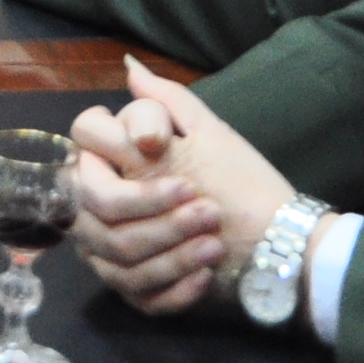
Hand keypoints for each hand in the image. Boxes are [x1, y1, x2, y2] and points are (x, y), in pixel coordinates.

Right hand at [69, 57, 297, 316]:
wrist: (281, 245)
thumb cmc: (242, 182)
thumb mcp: (211, 135)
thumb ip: (168, 102)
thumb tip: (131, 68)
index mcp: (115, 160)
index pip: (82, 140)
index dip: (116, 148)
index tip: (162, 150)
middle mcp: (100, 206)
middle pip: (98, 206)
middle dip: (154, 210)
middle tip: (206, 210)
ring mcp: (112, 252)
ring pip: (118, 254)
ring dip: (171, 249)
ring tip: (214, 243)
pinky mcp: (137, 290)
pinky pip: (139, 294)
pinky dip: (175, 286)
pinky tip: (204, 275)